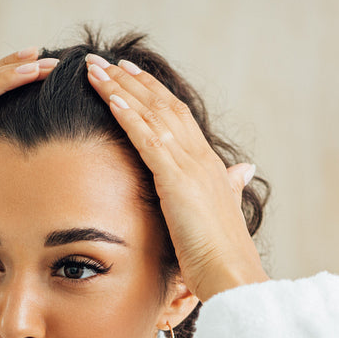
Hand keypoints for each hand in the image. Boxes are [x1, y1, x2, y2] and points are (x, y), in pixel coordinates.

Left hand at [83, 54, 267, 301]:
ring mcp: (190, 165)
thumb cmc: (224, 257)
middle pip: (162, 106)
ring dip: (121, 89)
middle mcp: (201, 157)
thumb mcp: (225, 214)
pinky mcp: (176, 180)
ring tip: (95, 70)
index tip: (131, 76)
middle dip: (132, 82)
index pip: (177, 116)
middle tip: (105, 61)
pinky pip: (147, 139)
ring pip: (151, 114)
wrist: (233, 275)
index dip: (153, 94)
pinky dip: (128, 116)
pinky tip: (109, 98)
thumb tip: (243, 171)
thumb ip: (229, 188)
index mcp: (210, 165)